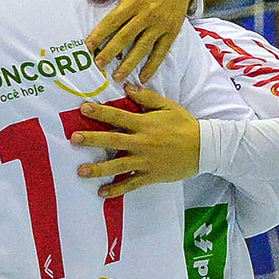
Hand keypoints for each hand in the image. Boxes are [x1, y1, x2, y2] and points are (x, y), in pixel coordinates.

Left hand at [71, 83, 199, 197]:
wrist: (204, 148)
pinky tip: (102, 192)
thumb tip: (127, 86)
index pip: (118, 116)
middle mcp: (142, 142)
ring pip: (118, 165)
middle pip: (112, 140)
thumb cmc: (184, 125)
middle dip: (92, 140)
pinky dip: (117, 189)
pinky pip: (131, 184)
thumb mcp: (168, 106)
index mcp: (144, 124)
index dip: (100, 112)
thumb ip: (146, 97)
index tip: (83, 109)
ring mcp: (145, 160)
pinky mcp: (150, 175)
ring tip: (81, 171)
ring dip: (99, 168)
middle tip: (74, 139)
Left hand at [85, 0, 200, 81]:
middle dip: (111, 52)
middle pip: (125, 37)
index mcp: (133, 1)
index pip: (113, 21)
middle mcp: (146, 15)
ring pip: (142, 47)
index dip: (100, 34)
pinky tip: (144, 77)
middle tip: (99, 66)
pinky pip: (161, 51)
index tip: (88, 46)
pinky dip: (153, 65)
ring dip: (129, 64)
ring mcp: (160, 25)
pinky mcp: (171, 31)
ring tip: (118, 78)